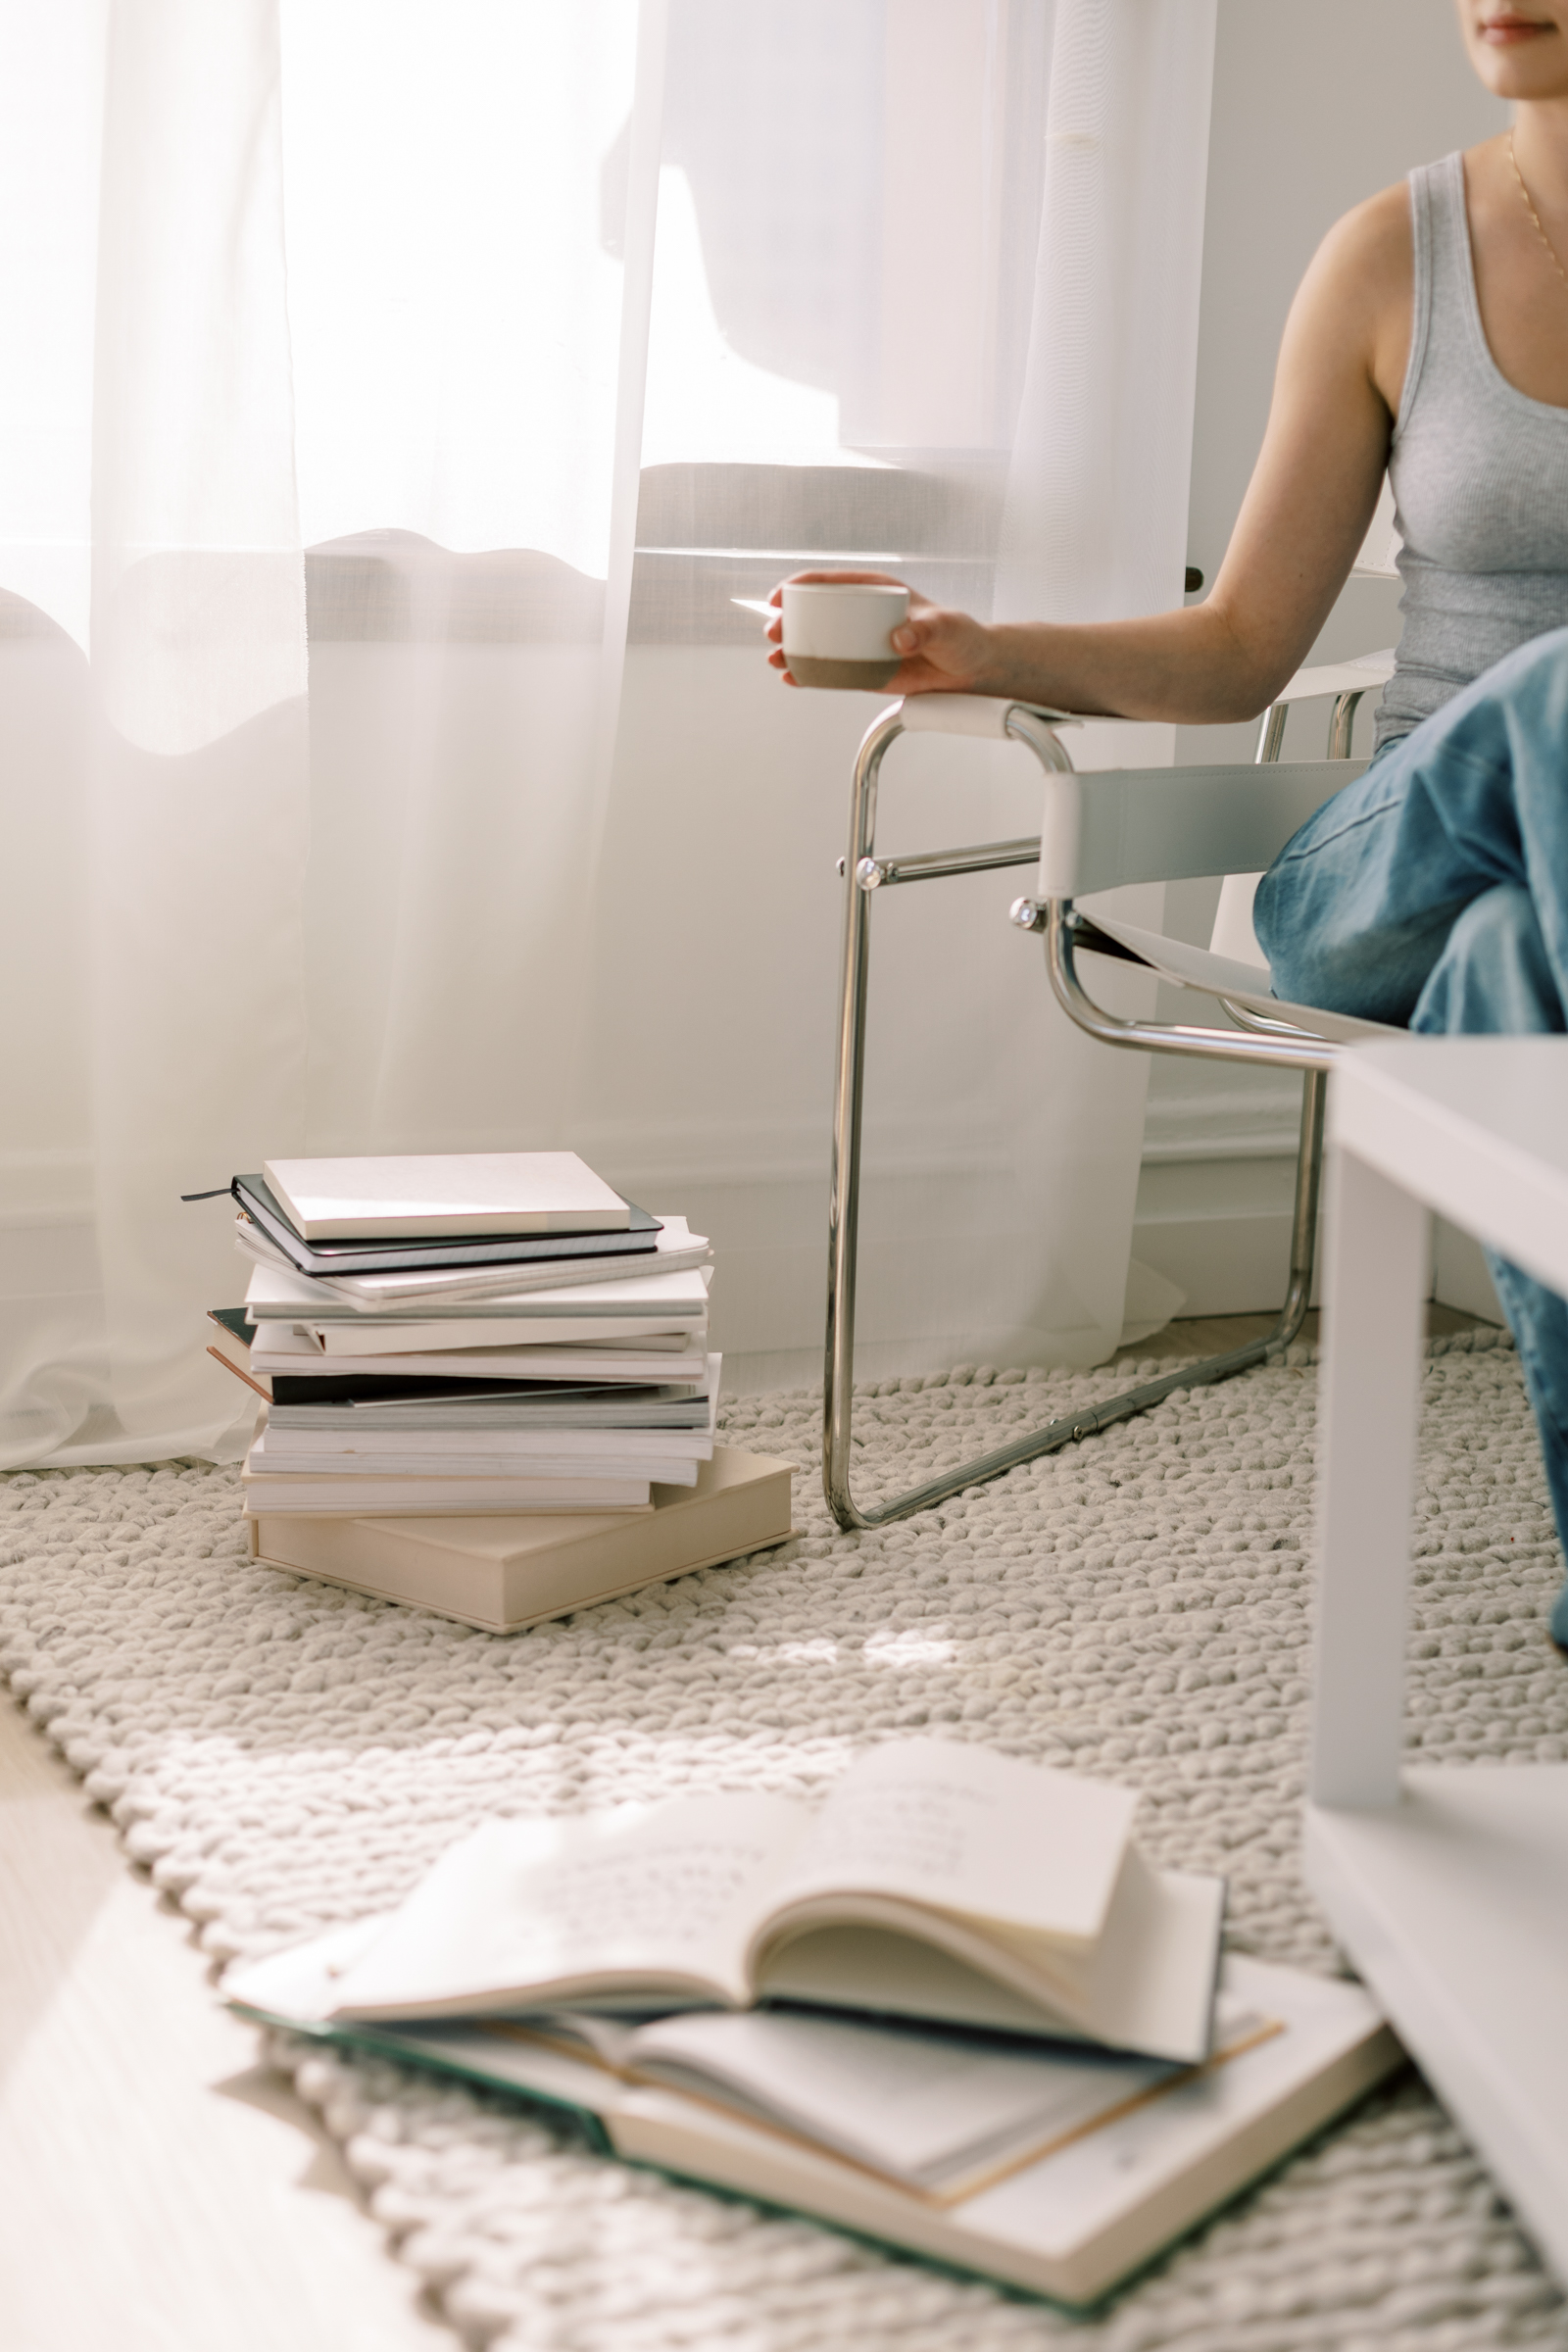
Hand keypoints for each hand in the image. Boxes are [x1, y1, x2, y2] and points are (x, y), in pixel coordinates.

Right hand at [763, 571, 996, 695]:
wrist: (970, 669)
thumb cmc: (960, 637)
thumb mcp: (945, 627)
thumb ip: (924, 630)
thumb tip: (900, 638)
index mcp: (878, 592)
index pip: (832, 582)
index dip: (800, 586)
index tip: (780, 596)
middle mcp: (864, 615)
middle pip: (816, 613)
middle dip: (788, 621)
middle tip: (775, 632)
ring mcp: (861, 643)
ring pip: (818, 643)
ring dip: (792, 649)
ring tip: (777, 658)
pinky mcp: (863, 669)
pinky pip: (830, 671)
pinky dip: (809, 674)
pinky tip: (791, 677)